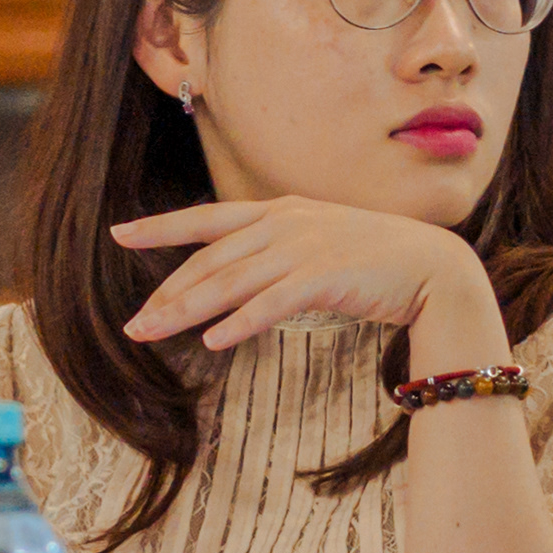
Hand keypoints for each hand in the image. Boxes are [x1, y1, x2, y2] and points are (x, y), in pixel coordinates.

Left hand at [113, 199, 496, 357]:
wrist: (433, 266)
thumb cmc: (377, 259)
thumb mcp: (321, 240)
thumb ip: (281, 249)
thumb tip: (243, 271)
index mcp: (281, 210)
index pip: (208, 219)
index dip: (161, 227)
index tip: (119, 234)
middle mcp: (285, 223)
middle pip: (210, 260)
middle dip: (165, 293)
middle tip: (132, 324)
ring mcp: (303, 248)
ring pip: (229, 283)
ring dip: (185, 311)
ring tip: (150, 334)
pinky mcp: (323, 277)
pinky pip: (270, 304)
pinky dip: (239, 323)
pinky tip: (213, 342)